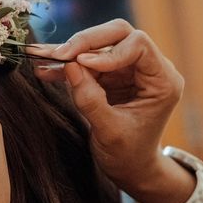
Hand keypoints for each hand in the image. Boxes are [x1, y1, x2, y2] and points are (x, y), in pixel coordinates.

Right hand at [32, 19, 184, 198]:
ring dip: (69, 51)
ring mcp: (129, 68)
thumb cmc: (128, 155)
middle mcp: (149, 67)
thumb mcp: (109, 133)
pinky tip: (45, 69)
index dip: (109, 51)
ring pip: (99, 44)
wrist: (131, 168)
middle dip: (86, 41)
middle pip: (119, 33)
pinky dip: (66, 64)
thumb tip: (70, 66)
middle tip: (58, 54)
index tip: (81, 64)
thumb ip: (91, 100)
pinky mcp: (111, 73)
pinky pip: (87, 60)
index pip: (139, 44)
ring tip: (40, 57)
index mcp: (163, 80)